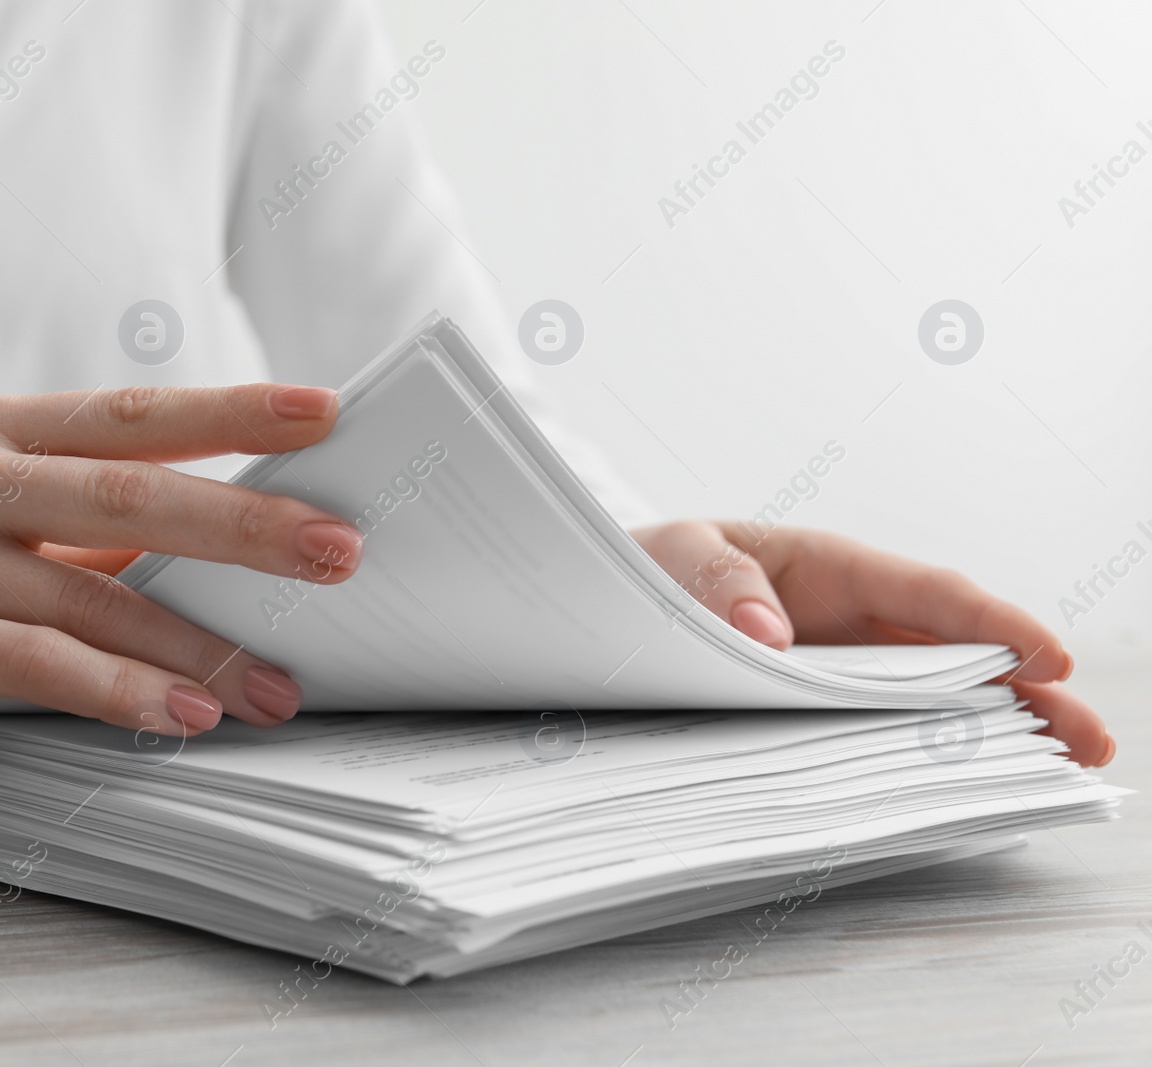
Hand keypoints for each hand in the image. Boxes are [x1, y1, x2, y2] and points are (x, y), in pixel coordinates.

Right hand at [0, 385, 362, 764]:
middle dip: (247, 527)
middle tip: (341, 553)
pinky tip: (185, 716)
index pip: (133, 412)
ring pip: (92, 594)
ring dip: (200, 647)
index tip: (326, 412)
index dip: (233, 410)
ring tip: (279, 686)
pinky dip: (118, 692)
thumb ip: (87, 520)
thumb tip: (233, 539)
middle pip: (131, 492)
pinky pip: (33, 660)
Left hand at [630, 521, 1113, 767]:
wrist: (610, 608)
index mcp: (830, 568)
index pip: (927, 594)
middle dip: (1028, 694)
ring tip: (1058, 772)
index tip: (1048, 656)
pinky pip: (880, 732)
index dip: (993, 624)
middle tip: (1091, 740)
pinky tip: (960, 788)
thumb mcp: (673, 556)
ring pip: (932, 699)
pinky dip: (923, 755)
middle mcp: (852, 623)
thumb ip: (715, 582)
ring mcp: (844, 671)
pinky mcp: (820, 712)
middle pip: (955, 656)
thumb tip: (767, 634)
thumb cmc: (652, 568)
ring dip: (995, 732)